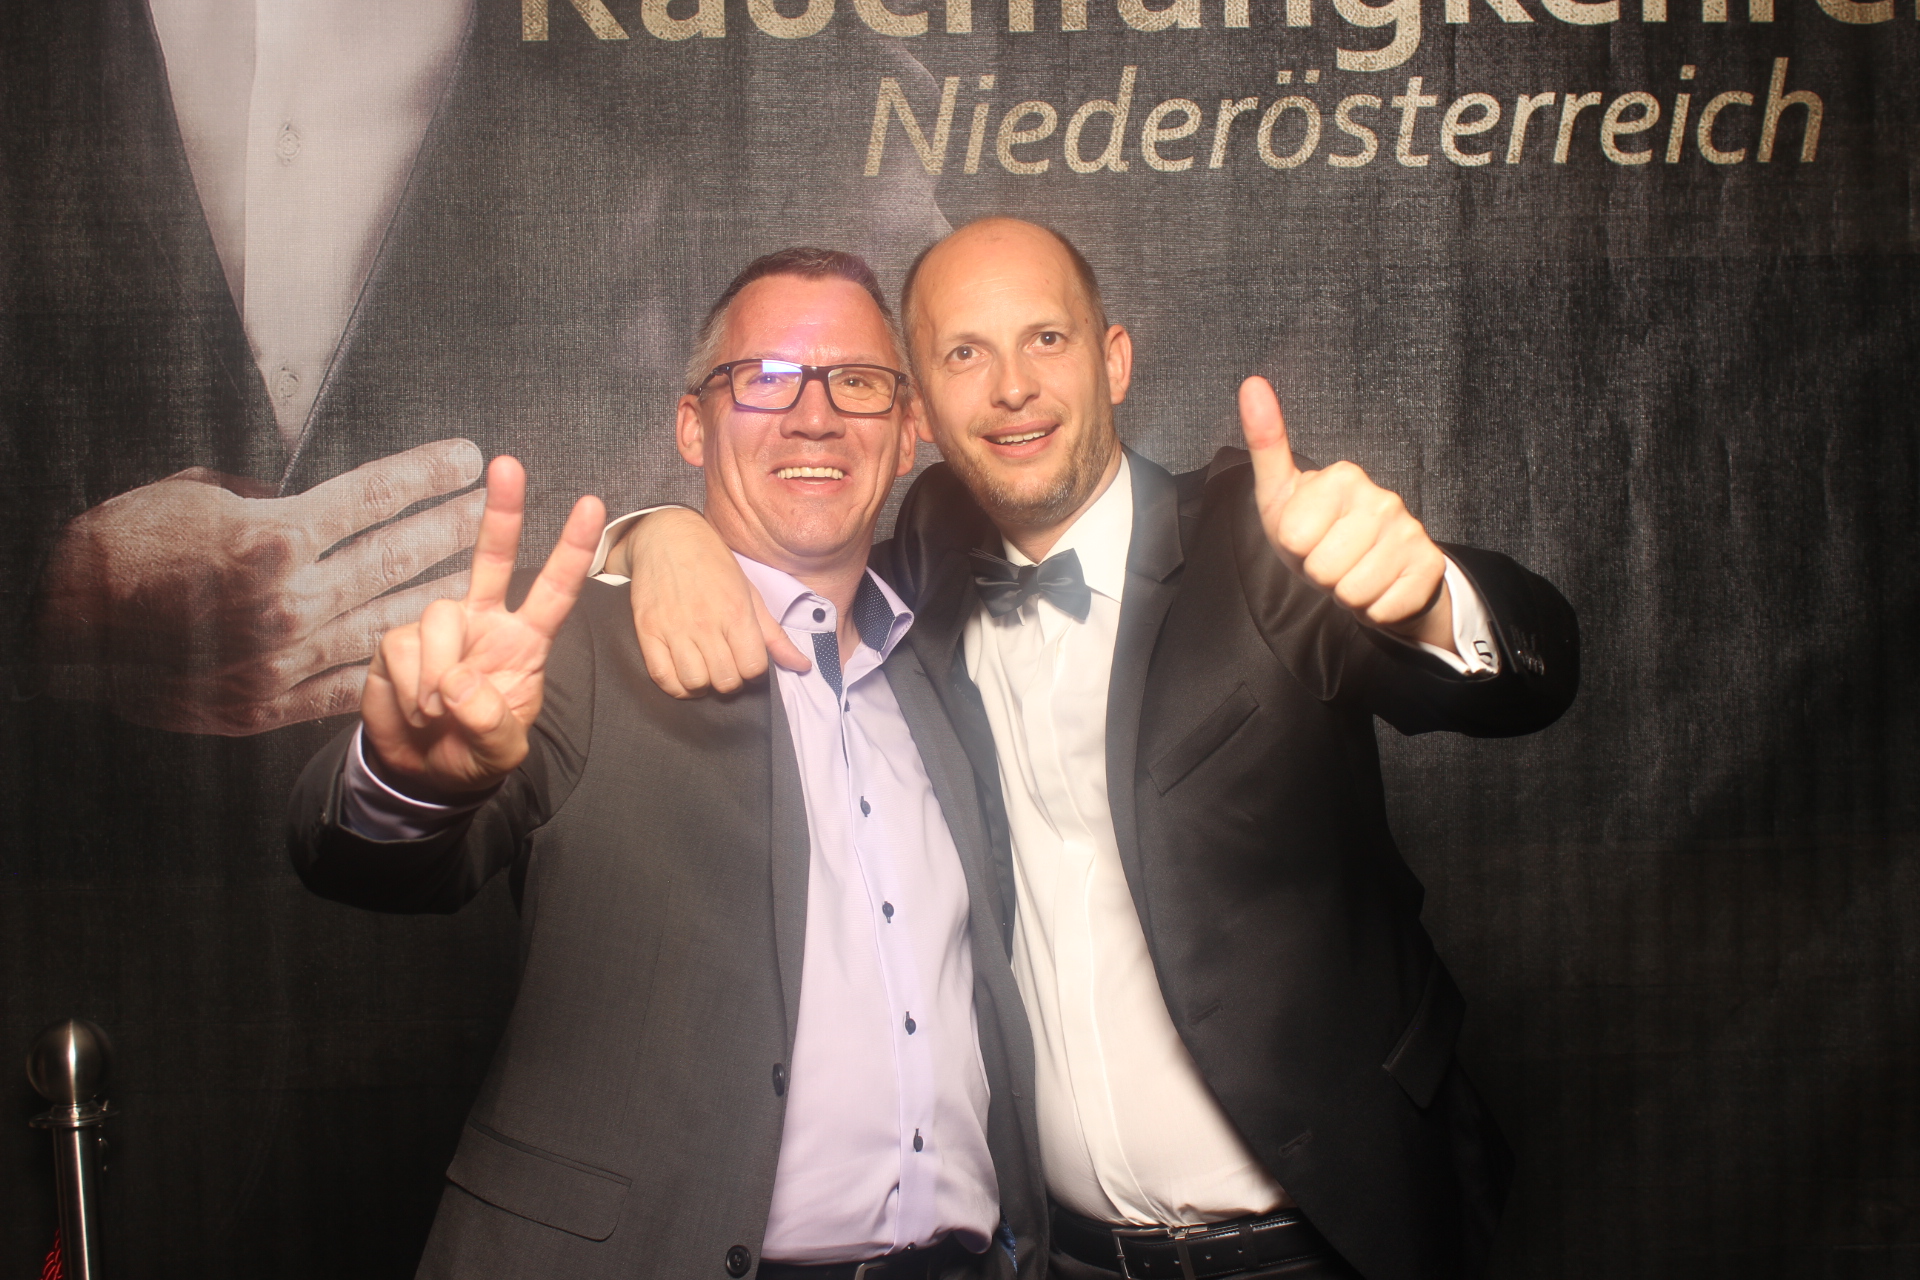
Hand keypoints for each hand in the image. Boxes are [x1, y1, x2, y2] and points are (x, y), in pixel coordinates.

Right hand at [32, 440, 490, 734]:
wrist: (62, 626)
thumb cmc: (124, 547)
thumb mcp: (197, 496)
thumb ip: (270, 500)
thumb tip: (319, 502)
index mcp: (270, 538)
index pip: (372, 498)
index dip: (425, 475)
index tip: (463, 458)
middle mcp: (286, 600)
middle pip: (394, 558)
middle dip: (448, 528)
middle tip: (486, 508)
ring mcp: (281, 658)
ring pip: (384, 622)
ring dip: (435, 595)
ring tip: (470, 577)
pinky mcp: (266, 704)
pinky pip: (345, 684)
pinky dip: (387, 663)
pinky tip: (422, 646)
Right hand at [362, 456, 604, 795]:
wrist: (422, 773)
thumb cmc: (473, 752)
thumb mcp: (500, 752)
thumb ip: (491, 724)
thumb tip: (459, 683)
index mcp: (525, 642)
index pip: (555, 590)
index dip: (572, 550)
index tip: (593, 505)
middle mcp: (485, 622)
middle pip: (493, 557)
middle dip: (502, 511)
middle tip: (507, 464)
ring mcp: (441, 628)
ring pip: (439, 616)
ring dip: (437, 672)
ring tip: (437, 711)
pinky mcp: (397, 642)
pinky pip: (402, 648)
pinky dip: (409, 686)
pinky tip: (415, 707)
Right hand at [620, 508, 810, 698]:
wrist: (667, 537)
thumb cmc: (713, 564)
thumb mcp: (750, 593)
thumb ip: (775, 635)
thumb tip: (802, 666)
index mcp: (736, 612)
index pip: (753, 668)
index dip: (754, 670)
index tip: (747, 660)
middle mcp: (705, 623)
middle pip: (725, 681)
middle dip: (731, 679)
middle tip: (727, 665)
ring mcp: (674, 629)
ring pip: (695, 683)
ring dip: (704, 683)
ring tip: (706, 669)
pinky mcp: (647, 632)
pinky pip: (663, 678)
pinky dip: (676, 686)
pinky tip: (684, 674)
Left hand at [1239, 377, 1454, 652]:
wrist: (1374, 574)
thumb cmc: (1318, 534)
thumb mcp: (1281, 495)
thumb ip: (1265, 444)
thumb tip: (1252, 382)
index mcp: (1343, 476)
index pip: (1294, 537)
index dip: (1294, 549)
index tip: (1308, 539)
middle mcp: (1382, 496)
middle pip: (1322, 567)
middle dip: (1320, 574)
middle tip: (1332, 560)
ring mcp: (1411, 530)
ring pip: (1351, 590)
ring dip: (1345, 593)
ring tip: (1352, 573)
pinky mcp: (1429, 566)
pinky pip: (1381, 609)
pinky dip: (1373, 610)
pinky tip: (1379, 588)